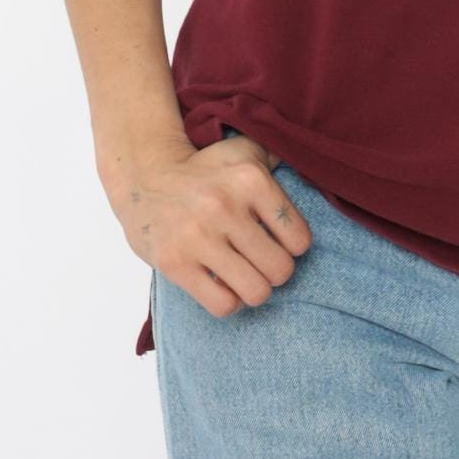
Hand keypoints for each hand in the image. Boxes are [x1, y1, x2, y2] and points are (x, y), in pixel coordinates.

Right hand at [108, 132, 311, 319]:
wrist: (144, 177)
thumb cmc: (204, 170)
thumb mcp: (243, 153)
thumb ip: (278, 158)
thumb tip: (314, 158)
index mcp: (250, 180)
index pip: (300, 239)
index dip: (294, 247)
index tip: (279, 242)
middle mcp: (225, 207)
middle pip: (281, 270)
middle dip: (275, 272)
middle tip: (262, 263)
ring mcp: (199, 237)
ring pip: (256, 292)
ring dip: (254, 290)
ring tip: (245, 277)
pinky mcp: (175, 263)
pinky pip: (223, 305)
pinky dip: (229, 302)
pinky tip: (222, 285)